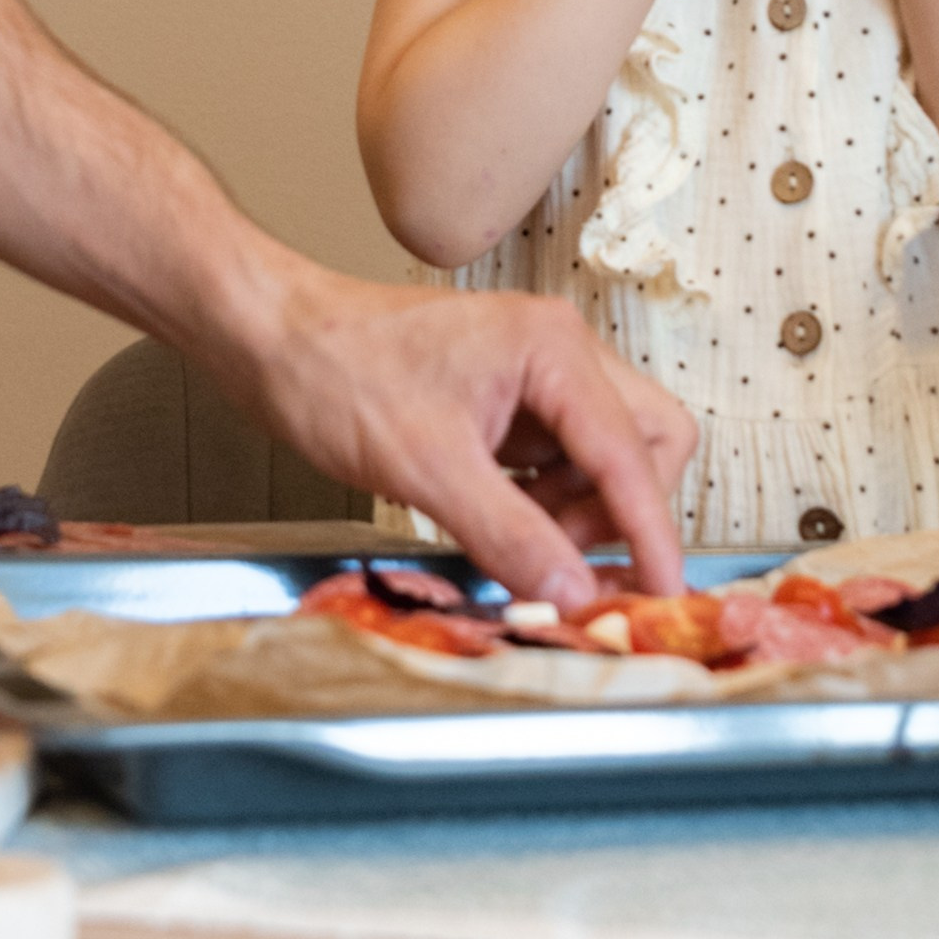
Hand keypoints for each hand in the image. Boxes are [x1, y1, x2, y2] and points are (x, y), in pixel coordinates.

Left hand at [252, 280, 695, 605]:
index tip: (665, 597)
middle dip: (622, 511)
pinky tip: (501, 526)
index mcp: (554, 350)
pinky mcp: (510, 403)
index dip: (652, 533)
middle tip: (564, 559)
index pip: (633, 453)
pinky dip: (549, 504)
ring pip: (607, 456)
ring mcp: (537, 377)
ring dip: (580, 513)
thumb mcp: (426, 468)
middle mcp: (560, 354)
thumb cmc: (337, 376)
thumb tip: (573, 593)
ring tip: (517, 544)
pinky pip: (562, 462)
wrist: (274, 341)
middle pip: (648, 442)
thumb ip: (511, 533)